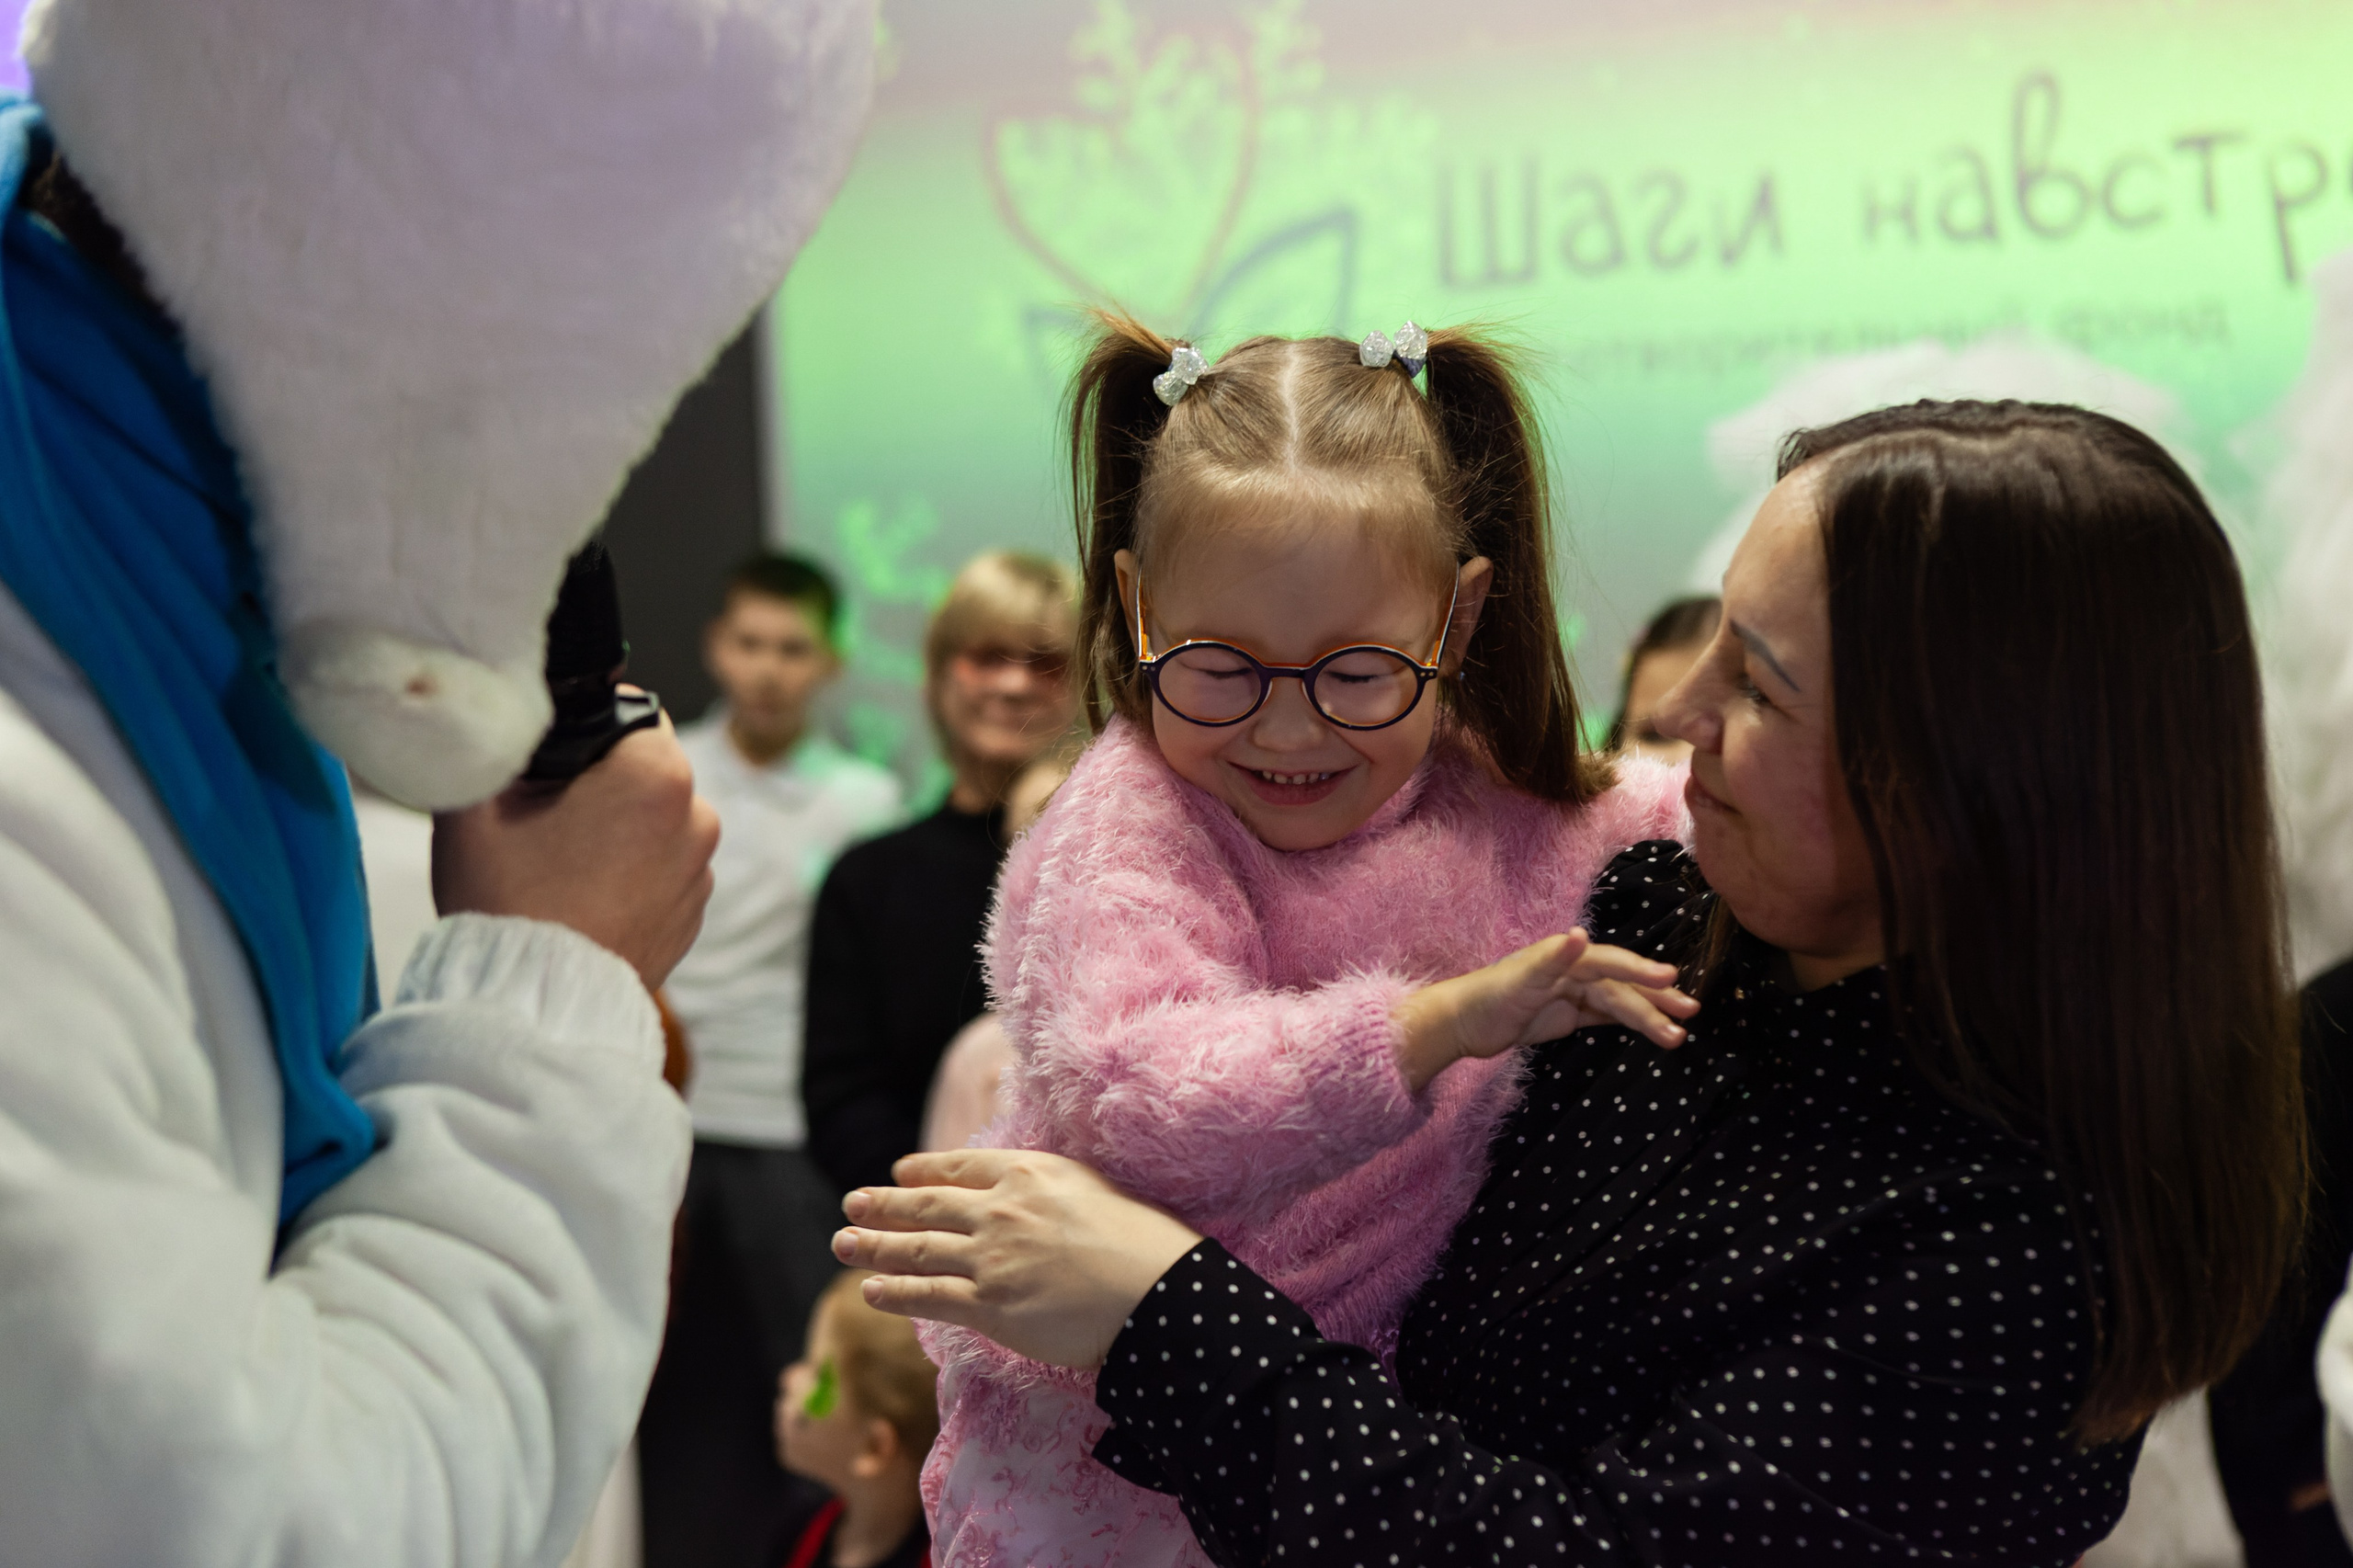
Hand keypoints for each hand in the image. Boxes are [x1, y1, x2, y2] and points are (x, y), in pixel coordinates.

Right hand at [431, 707, 719, 986]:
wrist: (532, 1004)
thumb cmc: (507, 902)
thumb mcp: (474, 804)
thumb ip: (492, 742)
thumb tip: (497, 716)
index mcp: (658, 775)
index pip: (631, 713)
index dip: (584, 728)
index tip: (548, 760)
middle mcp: (696, 820)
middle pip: (643, 771)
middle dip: (600, 783)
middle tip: (543, 818)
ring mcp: (700, 874)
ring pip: (653, 824)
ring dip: (616, 832)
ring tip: (560, 867)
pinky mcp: (691, 917)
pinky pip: (660, 872)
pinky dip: (628, 876)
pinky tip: (581, 899)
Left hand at [833, 1149, 1201, 1369]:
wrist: (1158, 1293)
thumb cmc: (1144, 1242)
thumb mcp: (1094, 1186)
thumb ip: (1050, 1185)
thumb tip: (1029, 1188)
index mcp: (1028, 1172)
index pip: (960, 1166)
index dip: (924, 1169)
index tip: (900, 1171)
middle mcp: (1000, 1209)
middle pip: (926, 1204)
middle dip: (883, 1204)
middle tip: (852, 1202)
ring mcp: (990, 1258)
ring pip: (917, 1250)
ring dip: (873, 1246)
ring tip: (843, 1241)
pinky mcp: (989, 1305)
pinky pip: (929, 1296)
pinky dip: (894, 1292)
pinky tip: (871, 1289)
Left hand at [1393, 931, 1697, 1092]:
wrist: (1462, 1022)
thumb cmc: (1488, 997)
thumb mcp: (1519, 981)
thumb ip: (1552, 959)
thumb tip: (1581, 935)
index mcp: (1565, 957)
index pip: (1611, 963)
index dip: (1640, 970)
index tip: (1670, 978)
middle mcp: (1574, 970)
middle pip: (1622, 985)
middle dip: (1655, 999)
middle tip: (1690, 1012)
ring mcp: (1573, 992)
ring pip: (1619, 1003)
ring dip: (1648, 1018)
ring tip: (1677, 1037)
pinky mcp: (1569, 1013)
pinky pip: (1607, 1015)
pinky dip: (1630, 1022)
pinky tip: (1653, 1031)